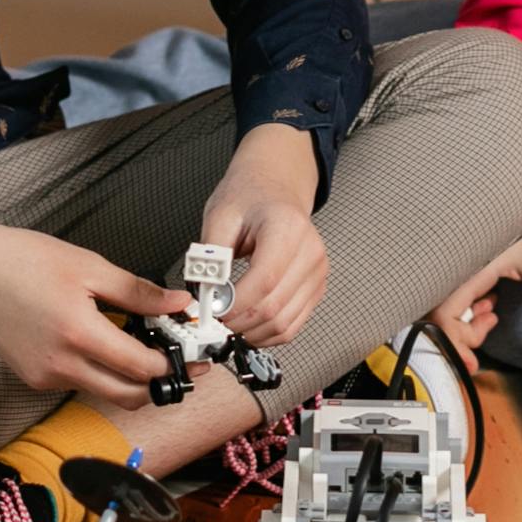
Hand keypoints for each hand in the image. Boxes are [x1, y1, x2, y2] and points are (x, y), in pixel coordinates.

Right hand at [0, 225, 193, 405]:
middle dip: (158, 381)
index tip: (190, 350)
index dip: (173, 362)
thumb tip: (176, 304)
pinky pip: (79, 383)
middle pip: (129, 396)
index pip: (142, 368)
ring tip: (139, 344)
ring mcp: (46, 377)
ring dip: (129, 377)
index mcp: (79, 333)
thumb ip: (137, 291)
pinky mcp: (34, 378)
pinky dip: (99, 370)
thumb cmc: (22, 260)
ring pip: (104, 391)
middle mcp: (62, 365)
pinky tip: (101, 342)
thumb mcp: (88, 265)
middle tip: (174, 356)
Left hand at [195, 124, 327, 345]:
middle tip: (212, 324)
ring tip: (226, 326)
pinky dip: (267, 333)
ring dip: (251, 333)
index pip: (264, 280)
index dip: (235, 305)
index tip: (210, 312)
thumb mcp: (220, 215)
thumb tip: (204, 295)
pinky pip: (293, 324)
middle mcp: (310, 251)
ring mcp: (317, 272)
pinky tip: (246, 326)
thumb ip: (211, 256)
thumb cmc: (249, 197)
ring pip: (284, 324)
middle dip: (238, 324)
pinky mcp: (316, 288)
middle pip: (275, 307)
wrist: (275, 187)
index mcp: (287, 227)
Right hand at [435, 213, 521, 368]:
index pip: (444, 314)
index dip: (453, 343)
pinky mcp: (457, 260)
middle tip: (492, 323)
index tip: (474, 363)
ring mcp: (454, 261)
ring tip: (494, 310)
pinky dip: (468, 304)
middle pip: (439, 315)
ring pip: (443, 304)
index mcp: (470, 266)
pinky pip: (450, 291)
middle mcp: (454, 265)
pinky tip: (489, 296)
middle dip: (464, 333)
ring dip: (467, 318)